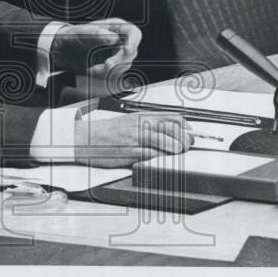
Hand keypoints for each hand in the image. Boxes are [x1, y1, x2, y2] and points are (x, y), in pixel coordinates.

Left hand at [51, 18, 141, 76]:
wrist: (64, 52)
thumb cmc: (73, 36)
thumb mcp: (83, 33)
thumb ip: (97, 34)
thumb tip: (113, 38)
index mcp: (116, 27)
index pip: (133, 33)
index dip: (133, 41)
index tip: (127, 49)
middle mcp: (120, 40)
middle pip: (131, 52)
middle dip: (119, 60)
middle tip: (106, 65)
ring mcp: (117, 54)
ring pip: (124, 65)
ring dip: (110, 69)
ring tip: (94, 68)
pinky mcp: (112, 66)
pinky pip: (114, 74)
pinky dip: (104, 74)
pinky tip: (93, 70)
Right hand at [74, 111, 190, 167]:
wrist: (88, 138)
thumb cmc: (109, 132)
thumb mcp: (131, 122)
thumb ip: (149, 124)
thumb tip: (170, 130)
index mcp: (142, 116)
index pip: (173, 118)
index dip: (186, 128)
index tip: (189, 135)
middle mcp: (141, 125)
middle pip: (173, 130)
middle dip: (184, 140)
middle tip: (186, 147)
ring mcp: (136, 139)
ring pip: (166, 142)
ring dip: (176, 150)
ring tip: (177, 154)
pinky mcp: (131, 153)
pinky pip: (152, 156)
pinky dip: (161, 159)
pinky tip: (163, 160)